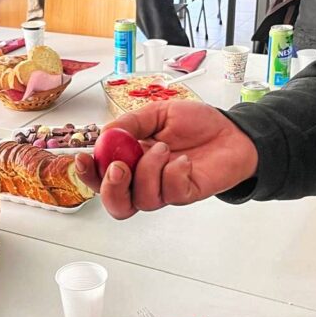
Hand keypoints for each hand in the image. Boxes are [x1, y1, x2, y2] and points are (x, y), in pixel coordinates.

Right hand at [74, 102, 258, 219]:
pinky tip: (184, 160)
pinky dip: (174, 174)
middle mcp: (144, 179)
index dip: (87, 173)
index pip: (100, 175)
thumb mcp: (158, 113)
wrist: (233, 131)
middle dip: (111, 188)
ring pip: (141, 200)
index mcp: (131, 159)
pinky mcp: (186, 194)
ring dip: (148, 171)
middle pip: (116, 203)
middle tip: (121, 167)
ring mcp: (165, 189)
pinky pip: (171, 194)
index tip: (83, 158)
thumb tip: (106, 133)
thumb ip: (131, 123)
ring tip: (165, 149)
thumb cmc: (197, 124)